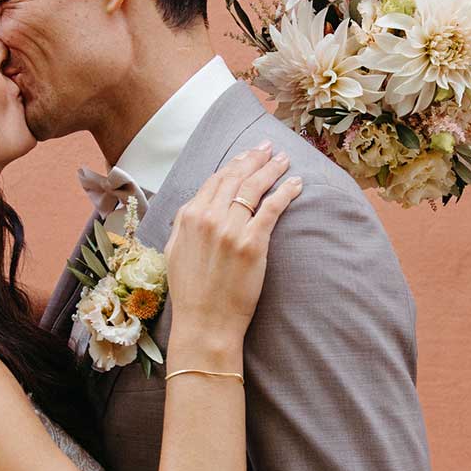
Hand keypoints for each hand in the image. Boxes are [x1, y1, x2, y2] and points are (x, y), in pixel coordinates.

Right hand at [164, 144, 303, 344]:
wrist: (204, 322)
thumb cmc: (191, 293)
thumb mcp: (174, 252)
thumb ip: (183, 225)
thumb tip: (193, 207)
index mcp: (189, 217)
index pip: (215, 180)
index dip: (234, 164)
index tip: (247, 155)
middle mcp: (208, 218)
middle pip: (236, 177)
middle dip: (255, 158)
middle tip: (269, 148)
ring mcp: (230, 229)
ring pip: (254, 188)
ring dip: (272, 169)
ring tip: (284, 160)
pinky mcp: (252, 243)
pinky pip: (272, 209)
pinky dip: (285, 192)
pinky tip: (296, 184)